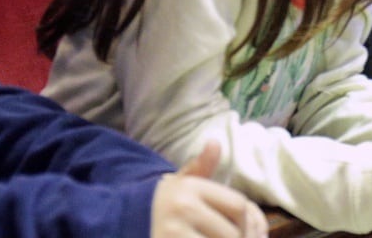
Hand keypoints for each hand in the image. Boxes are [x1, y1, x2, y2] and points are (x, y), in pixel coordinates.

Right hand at [151, 141, 267, 237]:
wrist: (124, 221)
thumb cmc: (161, 205)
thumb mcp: (179, 183)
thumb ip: (202, 166)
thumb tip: (215, 143)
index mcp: (190, 188)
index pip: (238, 205)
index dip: (248, 221)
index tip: (243, 229)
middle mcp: (182, 208)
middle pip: (232, 232)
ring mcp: (172, 233)